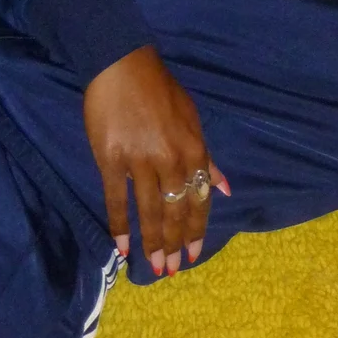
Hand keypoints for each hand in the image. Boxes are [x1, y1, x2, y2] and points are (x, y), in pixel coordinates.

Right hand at [83, 45, 229, 274]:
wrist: (123, 67)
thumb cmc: (162, 93)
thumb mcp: (194, 123)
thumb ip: (208, 160)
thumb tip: (226, 190)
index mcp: (195, 152)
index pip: (200, 200)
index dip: (198, 230)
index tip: (196, 254)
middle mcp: (172, 160)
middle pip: (176, 211)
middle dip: (177, 244)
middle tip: (173, 270)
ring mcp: (141, 161)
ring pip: (149, 210)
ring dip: (153, 242)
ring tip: (155, 267)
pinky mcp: (111, 159)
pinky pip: (116, 198)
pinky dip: (119, 225)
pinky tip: (123, 247)